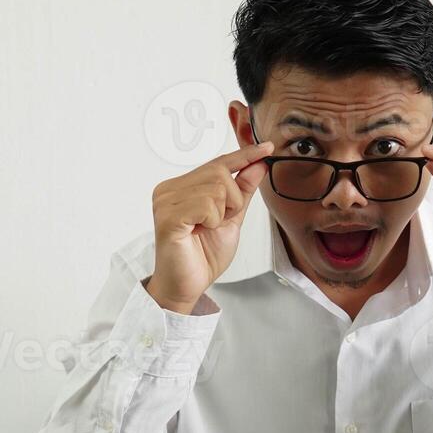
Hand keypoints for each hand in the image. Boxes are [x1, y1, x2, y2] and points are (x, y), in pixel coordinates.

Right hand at [145, 142, 272, 313]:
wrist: (187, 286)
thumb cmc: (203, 256)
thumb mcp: (232, 218)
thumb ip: (243, 191)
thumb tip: (258, 164)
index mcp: (181, 187)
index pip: (217, 163)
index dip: (244, 155)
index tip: (267, 146)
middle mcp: (169, 189)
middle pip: (219, 172)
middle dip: (232, 199)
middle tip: (219, 222)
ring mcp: (165, 201)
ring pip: (215, 188)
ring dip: (222, 213)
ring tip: (207, 229)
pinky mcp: (167, 217)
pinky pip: (205, 205)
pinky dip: (212, 220)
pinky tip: (199, 232)